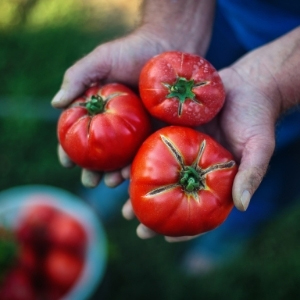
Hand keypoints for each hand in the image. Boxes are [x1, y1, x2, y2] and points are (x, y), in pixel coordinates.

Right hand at [52, 32, 170, 187]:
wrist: (170, 46)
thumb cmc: (133, 51)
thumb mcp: (101, 60)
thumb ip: (77, 78)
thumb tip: (56, 104)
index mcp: (101, 110)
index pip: (81, 133)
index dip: (71, 149)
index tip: (67, 163)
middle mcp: (118, 124)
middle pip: (102, 152)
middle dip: (94, 170)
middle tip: (90, 182)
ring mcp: (140, 130)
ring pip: (124, 158)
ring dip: (116, 174)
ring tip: (112, 183)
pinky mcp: (160, 131)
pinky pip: (148, 152)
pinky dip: (140, 165)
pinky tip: (135, 175)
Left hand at [124, 26, 299, 239]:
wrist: (248, 85)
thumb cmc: (257, 118)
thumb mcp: (260, 148)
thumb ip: (250, 175)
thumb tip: (241, 206)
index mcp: (212, 177)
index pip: (197, 209)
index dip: (184, 227)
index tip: (166, 238)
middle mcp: (193, 165)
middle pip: (170, 193)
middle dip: (150, 209)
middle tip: (132, 222)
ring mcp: (179, 147)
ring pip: (155, 171)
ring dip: (136, 184)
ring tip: (117, 196)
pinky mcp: (169, 126)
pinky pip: (150, 142)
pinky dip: (136, 155)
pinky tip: (121, 166)